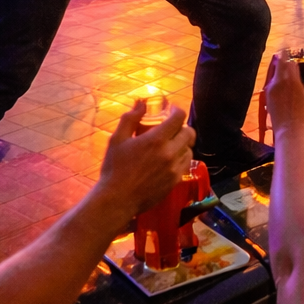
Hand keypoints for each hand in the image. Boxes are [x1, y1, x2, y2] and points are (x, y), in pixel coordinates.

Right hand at [95, 100, 195, 219]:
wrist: (117, 199)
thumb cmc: (114, 168)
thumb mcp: (117, 139)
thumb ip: (130, 119)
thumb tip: (141, 103)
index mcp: (156, 140)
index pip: (179, 117)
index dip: (176, 110)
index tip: (170, 110)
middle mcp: (170, 153)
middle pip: (189, 132)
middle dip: (181, 127)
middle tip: (171, 128)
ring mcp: (175, 168)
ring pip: (189, 149)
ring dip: (182, 144)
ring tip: (169, 145)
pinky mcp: (175, 181)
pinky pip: (185, 164)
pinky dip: (180, 158)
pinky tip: (169, 160)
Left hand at [264, 51, 303, 135]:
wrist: (290, 133)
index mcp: (292, 80)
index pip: (291, 62)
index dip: (294, 59)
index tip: (296, 58)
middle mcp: (279, 82)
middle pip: (279, 64)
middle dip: (284, 59)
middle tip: (287, 57)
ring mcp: (271, 90)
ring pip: (275, 74)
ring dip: (280, 71)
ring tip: (287, 74)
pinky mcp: (268, 98)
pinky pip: (272, 85)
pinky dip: (277, 82)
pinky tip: (283, 88)